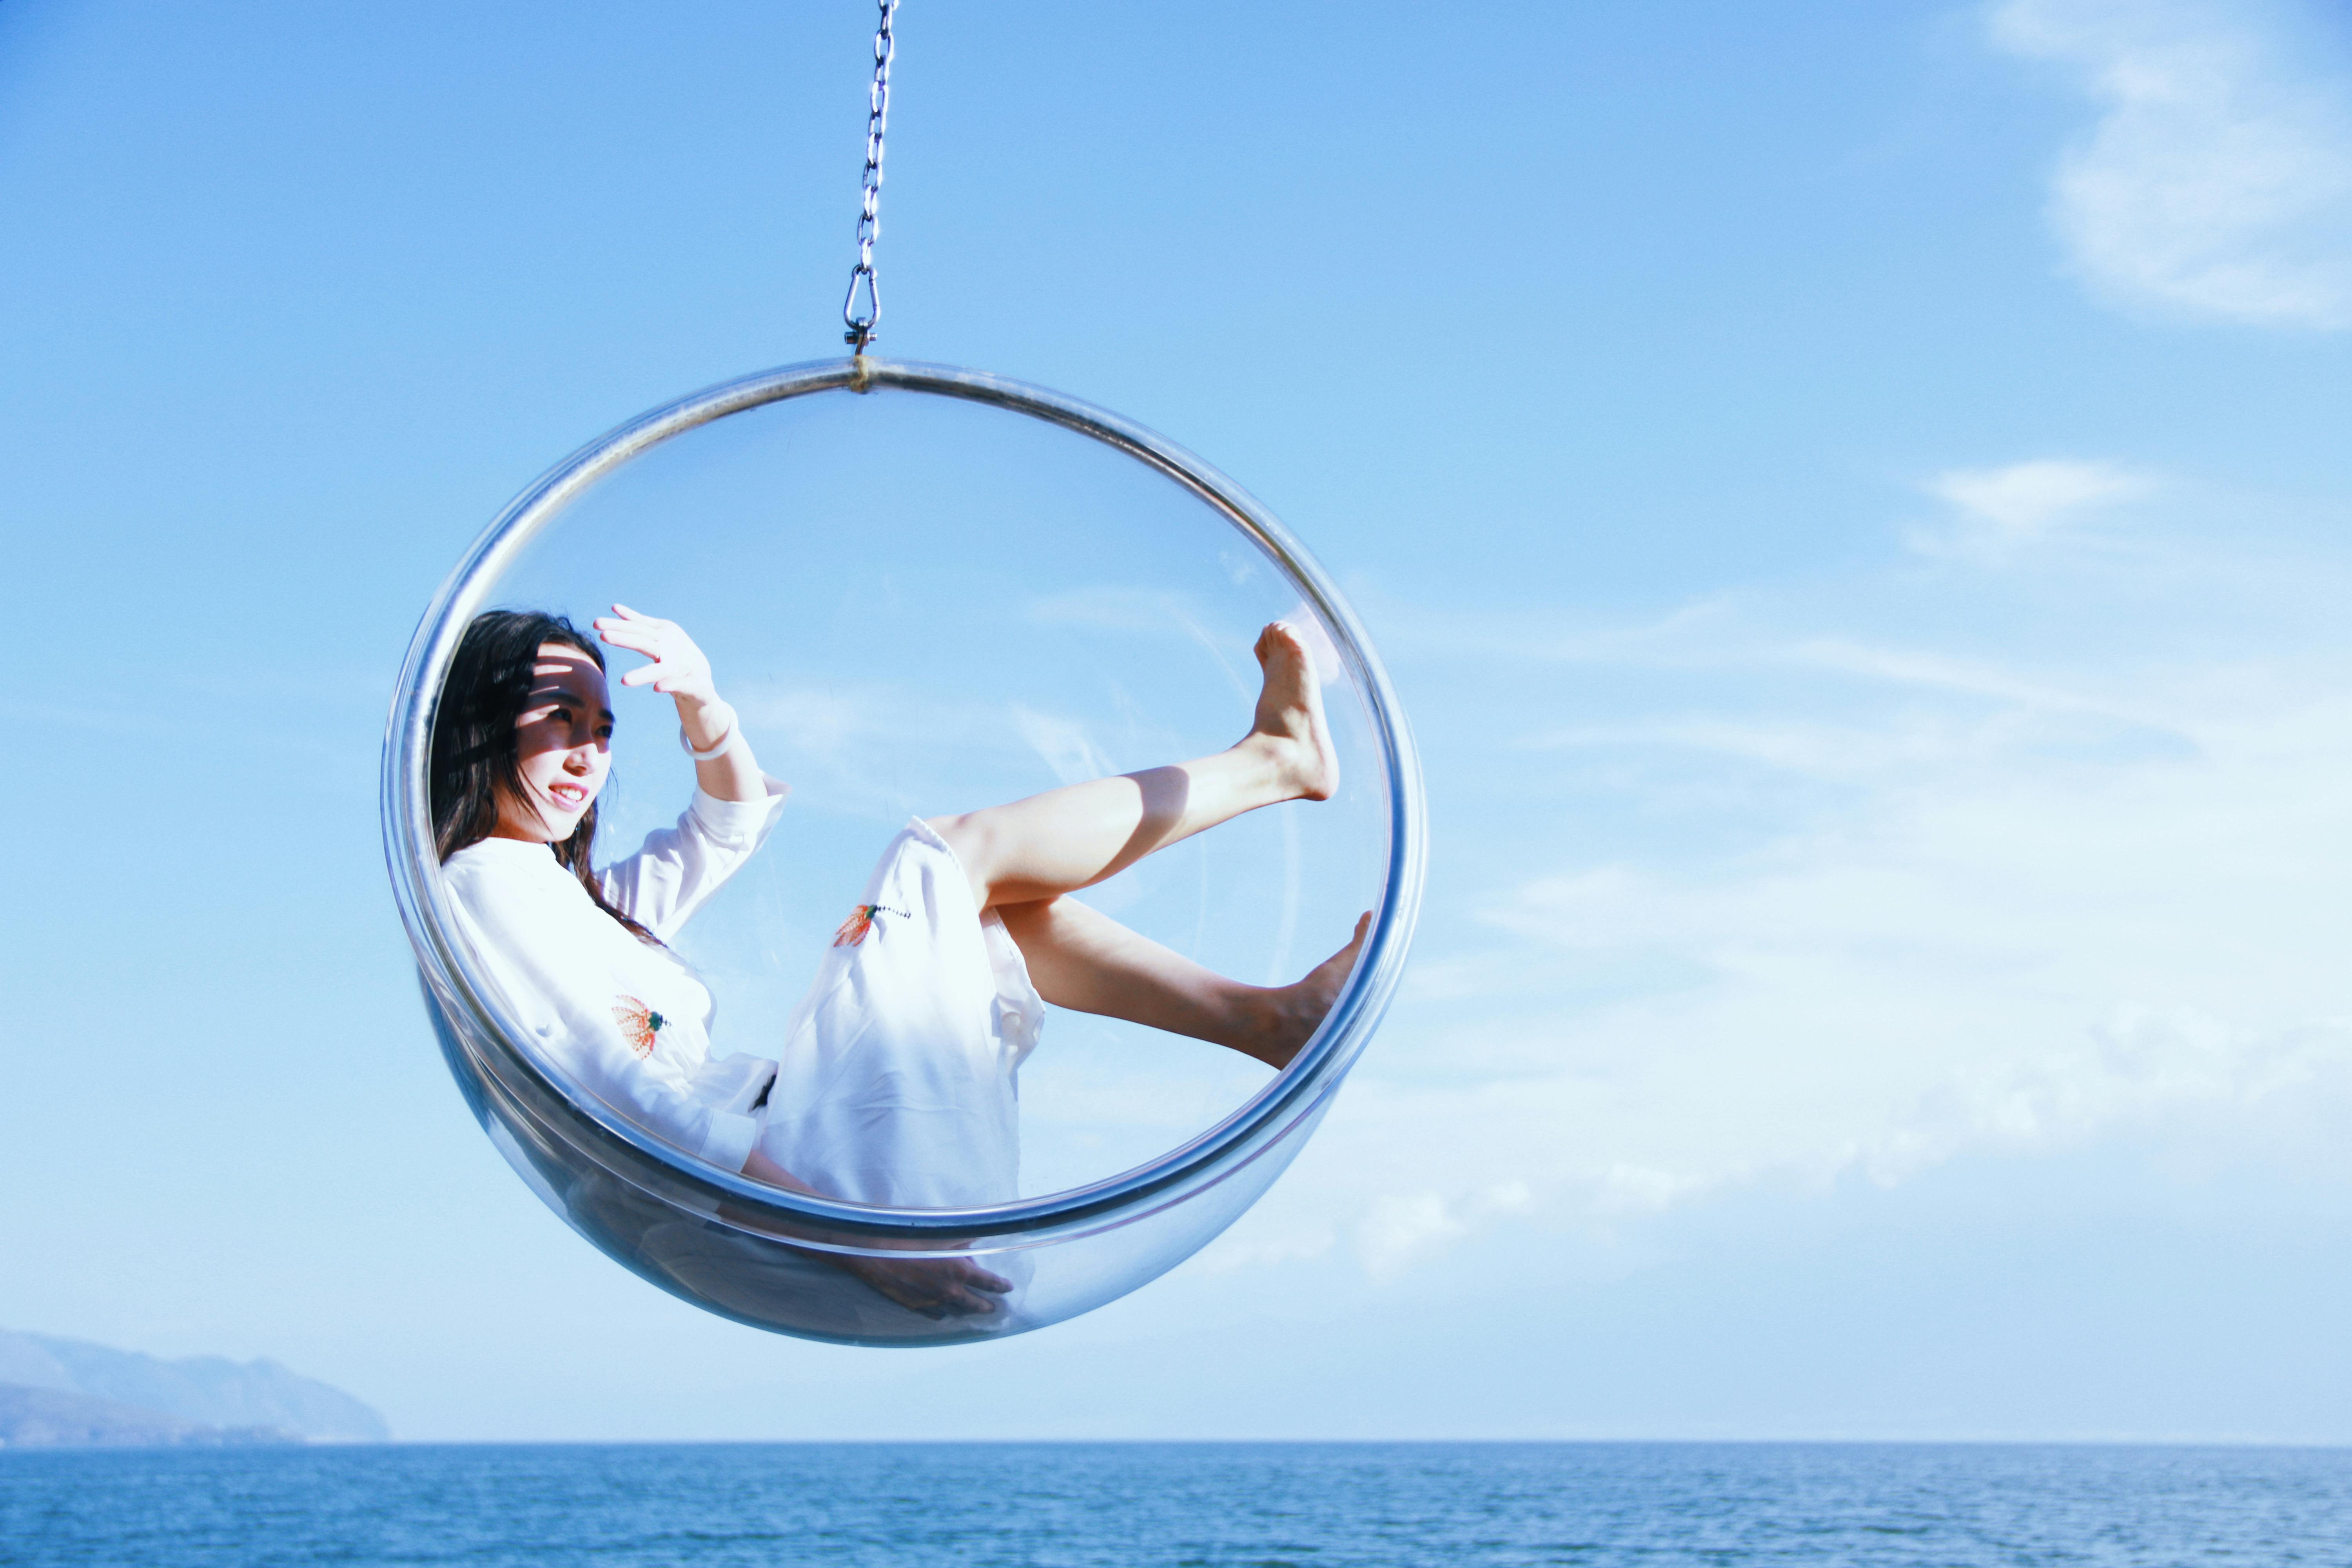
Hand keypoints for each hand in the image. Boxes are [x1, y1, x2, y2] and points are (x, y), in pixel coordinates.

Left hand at [593, 604, 719, 710]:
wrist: (702, 685)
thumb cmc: (676, 660)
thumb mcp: (658, 638)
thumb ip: (638, 622)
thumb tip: (615, 608)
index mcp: (665, 634)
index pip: (638, 628)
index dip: (618, 625)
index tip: (596, 624)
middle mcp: (674, 648)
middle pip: (646, 643)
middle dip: (625, 639)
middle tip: (603, 636)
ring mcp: (685, 667)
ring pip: (662, 669)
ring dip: (644, 674)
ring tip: (625, 681)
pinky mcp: (696, 685)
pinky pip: (682, 685)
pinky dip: (671, 685)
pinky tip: (657, 688)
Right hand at [836, 1247, 1013, 1319]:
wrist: (875, 1255)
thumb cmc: (908, 1238)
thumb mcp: (941, 1234)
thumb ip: (963, 1241)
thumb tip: (975, 1243)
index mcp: (960, 1271)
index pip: (989, 1283)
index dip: (1001, 1286)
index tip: (1008, 1287)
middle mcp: (949, 1291)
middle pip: (976, 1304)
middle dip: (987, 1305)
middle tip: (993, 1306)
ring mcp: (933, 1302)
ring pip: (957, 1312)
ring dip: (966, 1310)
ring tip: (972, 1310)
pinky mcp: (917, 1308)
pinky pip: (936, 1315)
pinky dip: (943, 1312)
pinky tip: (944, 1311)